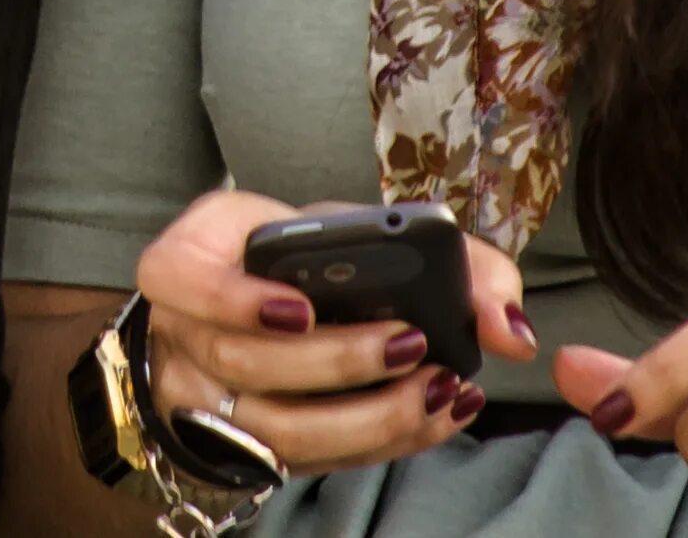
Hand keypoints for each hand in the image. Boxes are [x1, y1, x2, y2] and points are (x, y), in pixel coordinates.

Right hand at [130, 188, 535, 478]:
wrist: (259, 302)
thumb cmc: (297, 258)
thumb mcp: (349, 228)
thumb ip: (446, 256)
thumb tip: (508, 327)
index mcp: (188, 261)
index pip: (179, 279)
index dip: (233, 300)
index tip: (302, 308)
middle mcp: (185, 337)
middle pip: (246, 365)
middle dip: (336, 360)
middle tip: (411, 343)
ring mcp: (209, 403)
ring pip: (276, 430)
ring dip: (366, 415)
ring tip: (437, 388)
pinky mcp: (252, 449)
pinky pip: (310, 460)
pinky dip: (380, 442)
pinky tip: (434, 416)